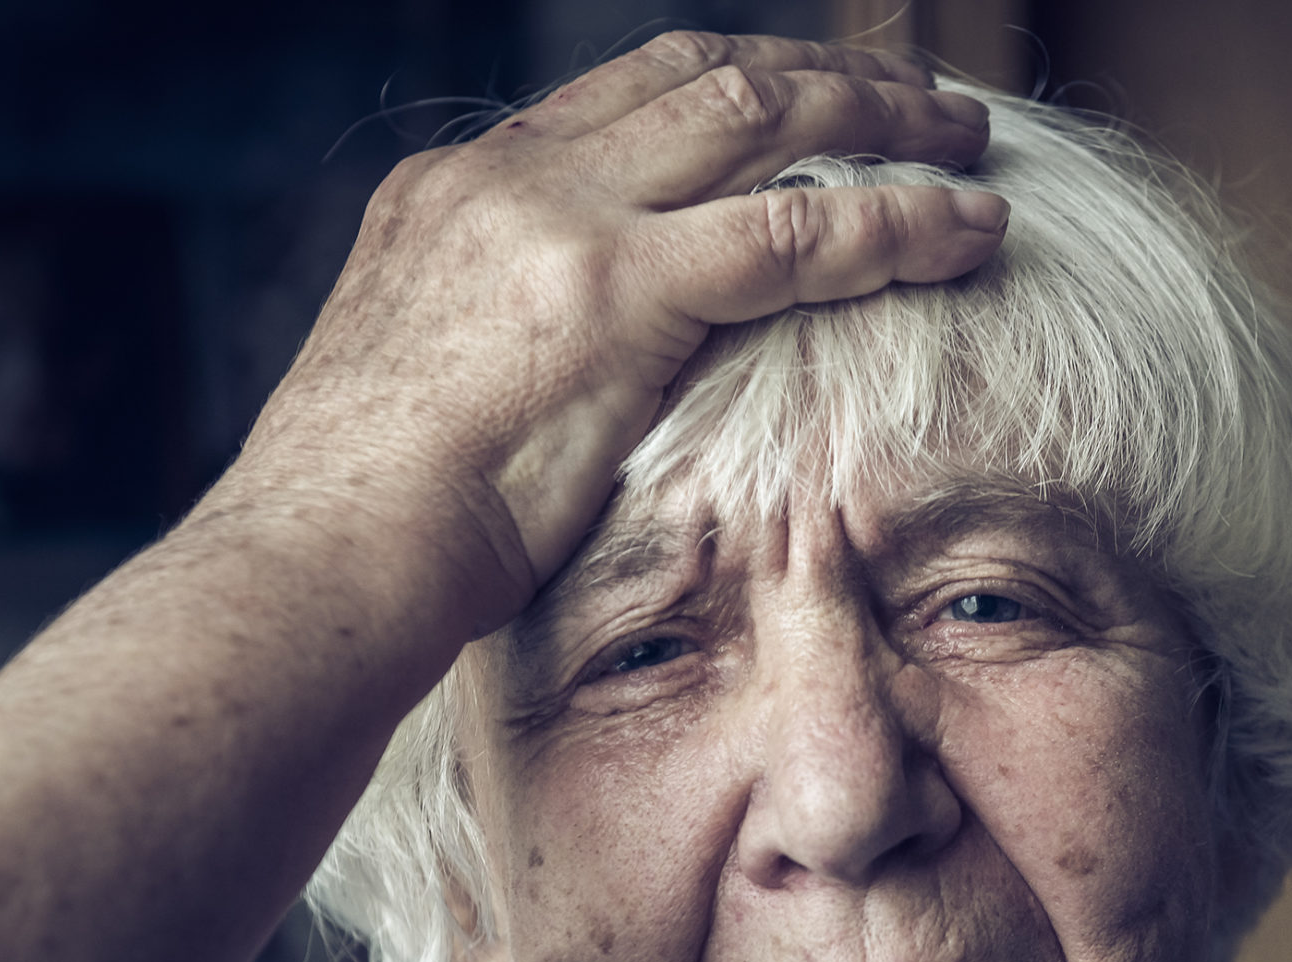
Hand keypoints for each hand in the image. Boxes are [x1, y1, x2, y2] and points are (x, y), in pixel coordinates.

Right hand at [222, 33, 1005, 633]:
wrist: (321, 556)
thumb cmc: (370, 523)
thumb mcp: (434, 394)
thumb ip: (513, 346)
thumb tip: (581, 379)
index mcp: (454, 192)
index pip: (621, 100)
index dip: (732, 87)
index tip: (804, 102)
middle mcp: (505, 177)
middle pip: (699, 76)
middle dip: (820, 76)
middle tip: (913, 91)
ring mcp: (559, 220)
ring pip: (761, 122)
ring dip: (880, 121)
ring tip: (966, 139)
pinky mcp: (615, 290)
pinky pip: (797, 231)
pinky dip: (898, 222)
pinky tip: (970, 227)